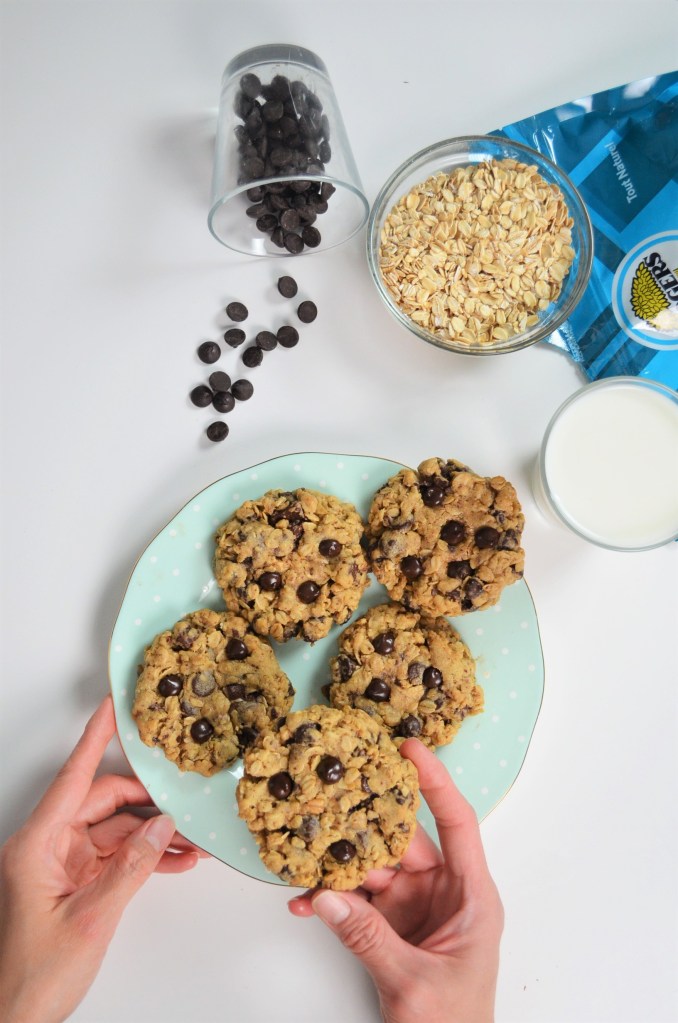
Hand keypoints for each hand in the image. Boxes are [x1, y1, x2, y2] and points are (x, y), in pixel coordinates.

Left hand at [0, 696, 204, 1022]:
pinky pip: (115, 856)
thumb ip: (132, 868)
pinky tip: (176, 860)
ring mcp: (61, 864)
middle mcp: (46, 846)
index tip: (111, 706)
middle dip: (147, 800)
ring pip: (115, 829)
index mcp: (36, 844)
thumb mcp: (92, 918)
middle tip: (184, 796)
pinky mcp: (74, 881)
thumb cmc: (33, 976)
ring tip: (192, 837)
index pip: (73, 778)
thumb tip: (164, 828)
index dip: (95, 738)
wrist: (17, 1019)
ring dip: (153, 834)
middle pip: (102, 801)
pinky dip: (145, 857)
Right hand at [288, 739, 502, 1022]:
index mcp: (472, 896)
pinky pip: (356, 902)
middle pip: (403, 840)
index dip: (436, 782)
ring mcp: (414, 908)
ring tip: (305, 852)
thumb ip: (367, 937)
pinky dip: (331, 901)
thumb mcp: (413, 982)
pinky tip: (306, 902)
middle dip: (365, 821)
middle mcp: (444, 893)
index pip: (458, 822)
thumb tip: (325, 895)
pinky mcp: (390, 927)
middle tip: (333, 794)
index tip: (410, 748)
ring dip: (338, 865)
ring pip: (372, 868)